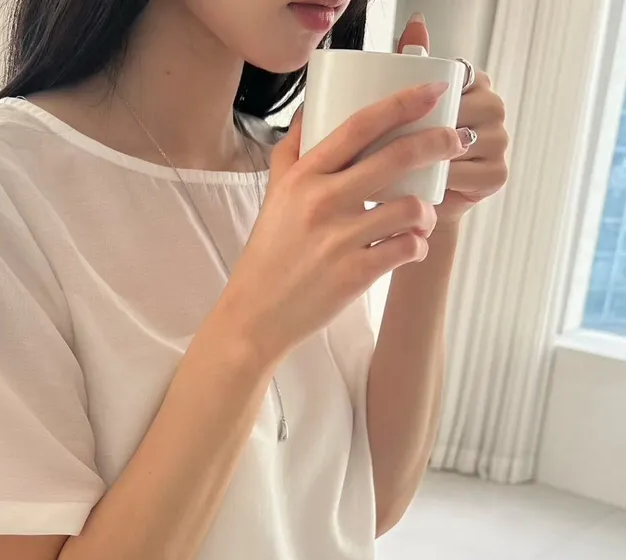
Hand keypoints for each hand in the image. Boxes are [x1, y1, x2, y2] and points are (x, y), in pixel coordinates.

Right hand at [219, 85, 464, 363]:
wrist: (257, 312)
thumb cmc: (270, 253)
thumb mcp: (274, 194)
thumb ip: (293, 150)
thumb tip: (313, 108)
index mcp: (304, 177)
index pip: (359, 126)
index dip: (402, 103)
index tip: (433, 90)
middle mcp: (322, 203)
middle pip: (395, 158)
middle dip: (438, 142)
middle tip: (458, 140)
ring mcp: (339, 240)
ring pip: (409, 208)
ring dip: (428, 211)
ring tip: (424, 216)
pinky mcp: (354, 275)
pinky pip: (406, 249)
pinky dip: (417, 246)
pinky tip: (411, 247)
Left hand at [398, 15, 508, 230]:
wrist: (418, 200)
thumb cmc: (411, 149)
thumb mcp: (406, 104)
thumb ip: (413, 60)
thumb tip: (416, 22)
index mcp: (474, 83)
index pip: (455, 79)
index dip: (428, 98)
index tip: (402, 116)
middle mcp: (493, 107)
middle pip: (461, 110)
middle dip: (428, 129)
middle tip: (393, 145)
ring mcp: (500, 140)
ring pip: (463, 142)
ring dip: (434, 155)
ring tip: (404, 165)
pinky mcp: (497, 173)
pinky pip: (469, 174)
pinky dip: (445, 180)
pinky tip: (426, 184)